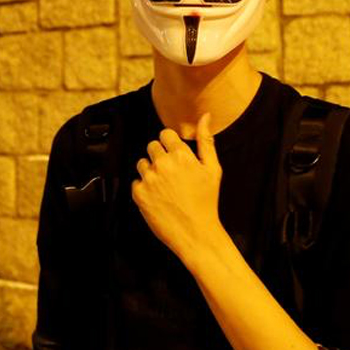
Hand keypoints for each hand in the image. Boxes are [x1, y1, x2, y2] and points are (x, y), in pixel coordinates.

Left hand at [132, 113, 226, 266]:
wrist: (196, 233)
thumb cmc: (207, 202)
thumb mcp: (213, 169)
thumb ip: (206, 140)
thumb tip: (205, 116)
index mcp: (181, 155)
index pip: (165, 134)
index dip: (170, 144)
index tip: (175, 156)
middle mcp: (162, 164)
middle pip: (152, 146)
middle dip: (160, 156)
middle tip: (172, 174)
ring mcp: (149, 179)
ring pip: (142, 163)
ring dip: (151, 171)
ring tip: (165, 186)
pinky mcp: (139, 194)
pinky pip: (136, 182)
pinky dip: (145, 188)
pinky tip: (159, 197)